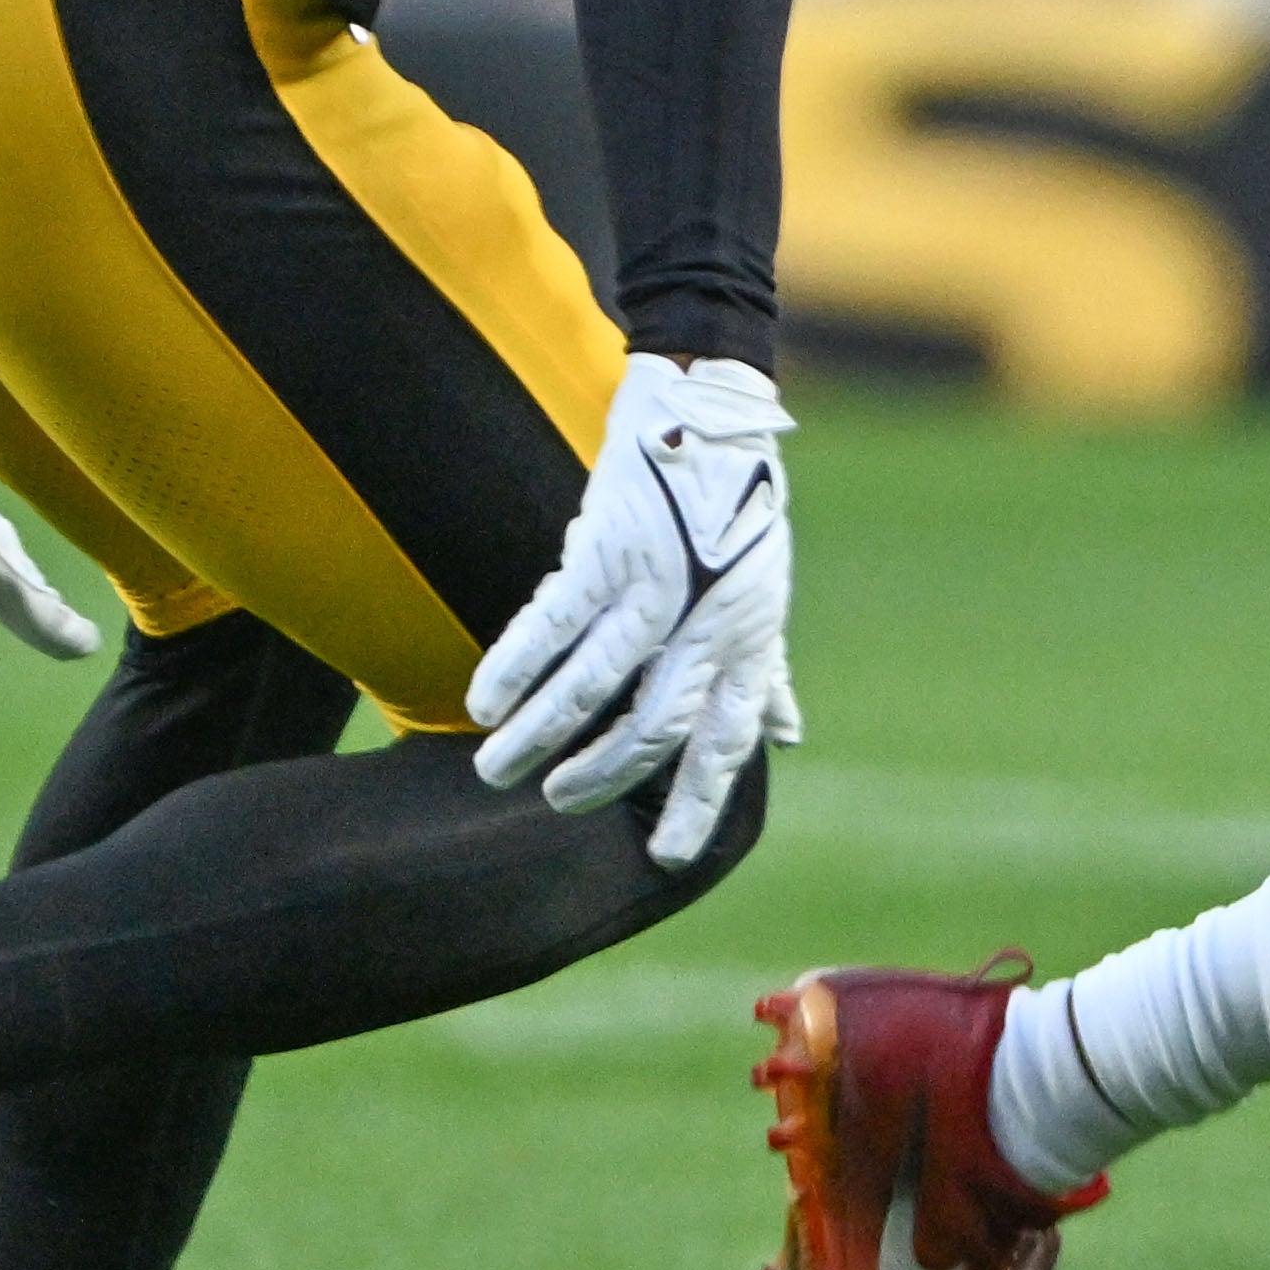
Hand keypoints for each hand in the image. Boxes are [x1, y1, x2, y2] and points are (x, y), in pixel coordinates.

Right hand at [468, 352, 800, 869]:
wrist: (710, 415)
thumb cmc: (735, 512)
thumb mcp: (763, 595)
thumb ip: (763, 670)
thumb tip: (787, 735)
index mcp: (745, 642)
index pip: (724, 741)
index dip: (696, 801)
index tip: (666, 855)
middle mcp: (705, 624)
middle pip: (652, 727)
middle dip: (601, 777)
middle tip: (557, 805)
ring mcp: (656, 587)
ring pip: (591, 685)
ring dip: (538, 734)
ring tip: (495, 770)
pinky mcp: (607, 549)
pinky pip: (553, 624)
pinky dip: (513, 667)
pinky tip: (483, 703)